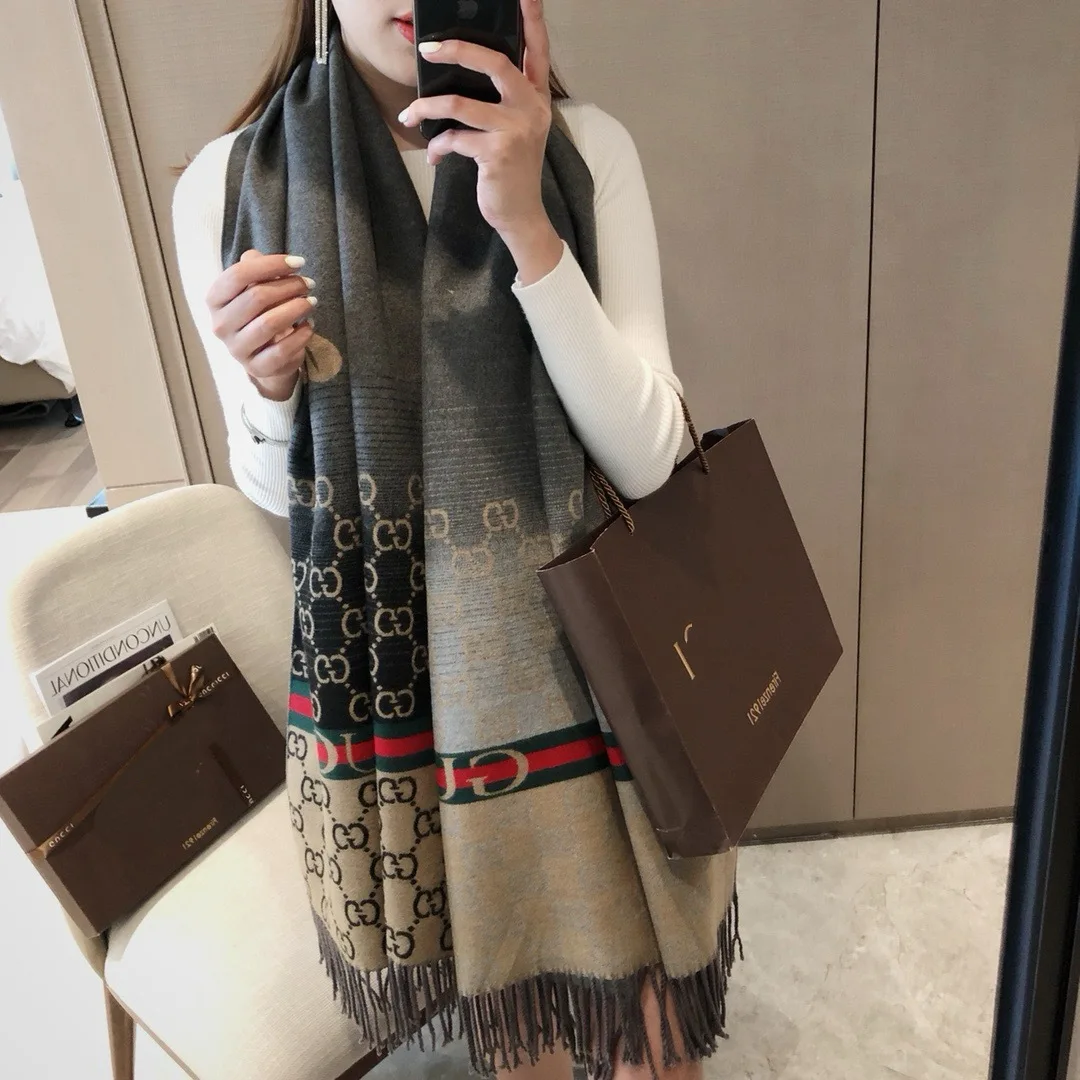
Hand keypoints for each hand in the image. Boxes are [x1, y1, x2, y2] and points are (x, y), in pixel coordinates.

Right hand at [205, 250, 316, 400]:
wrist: (263, 355)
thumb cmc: (259, 313)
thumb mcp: (254, 287)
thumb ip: (254, 269)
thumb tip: (256, 256)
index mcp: (215, 300)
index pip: (237, 275)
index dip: (270, 265)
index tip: (298, 262)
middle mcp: (220, 325)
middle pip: (256, 297)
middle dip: (288, 286)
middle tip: (308, 283)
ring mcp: (237, 349)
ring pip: (269, 323)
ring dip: (296, 308)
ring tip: (311, 302)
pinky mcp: (257, 368)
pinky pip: (282, 349)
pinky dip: (301, 335)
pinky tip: (309, 325)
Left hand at [398, 0, 563, 281]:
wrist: (520, 215)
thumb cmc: (511, 170)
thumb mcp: (514, 130)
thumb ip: (500, 101)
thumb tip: (458, 75)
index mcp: (537, 98)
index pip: (537, 50)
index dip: (532, 20)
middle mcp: (532, 109)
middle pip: (496, 63)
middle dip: (458, 50)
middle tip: (427, 48)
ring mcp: (516, 130)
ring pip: (461, 104)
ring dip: (428, 108)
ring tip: (411, 114)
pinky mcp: (497, 153)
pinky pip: (455, 138)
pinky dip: (439, 146)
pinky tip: (436, 155)